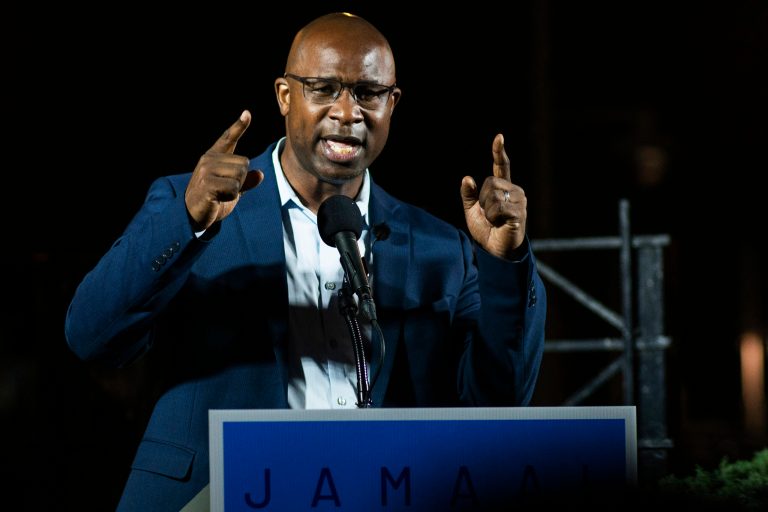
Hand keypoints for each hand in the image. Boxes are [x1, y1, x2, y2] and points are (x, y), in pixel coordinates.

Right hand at [185, 110, 264, 230]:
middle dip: (242, 179)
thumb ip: (246, 180)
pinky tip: (218, 199)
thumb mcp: (233, 189)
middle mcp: (209, 159)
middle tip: (225, 189)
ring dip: (236, 189)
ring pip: (240, 175)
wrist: (192, 215)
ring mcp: (206, 171)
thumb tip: (260, 174)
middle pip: (244, 163)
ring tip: (221, 194)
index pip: (228, 138)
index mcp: (214, 156)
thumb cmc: (213, 199)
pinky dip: (231, 197)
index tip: (247, 113)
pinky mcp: (206, 184)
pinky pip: (234, 188)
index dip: (239, 126)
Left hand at [460, 134, 526, 258]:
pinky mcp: (520, 212)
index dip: (499, 152)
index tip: (499, 137)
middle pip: (490, 182)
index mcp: (503, 188)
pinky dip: (492, 217)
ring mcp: (519, 201)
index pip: (502, 167)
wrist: (496, 251)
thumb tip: (467, 178)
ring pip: (493, 195)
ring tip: (495, 221)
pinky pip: (498, 207)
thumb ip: (469, 195)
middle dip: (482, 200)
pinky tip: (500, 224)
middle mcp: (514, 191)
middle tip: (489, 216)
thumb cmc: (486, 231)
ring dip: (487, 211)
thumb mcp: (472, 211)